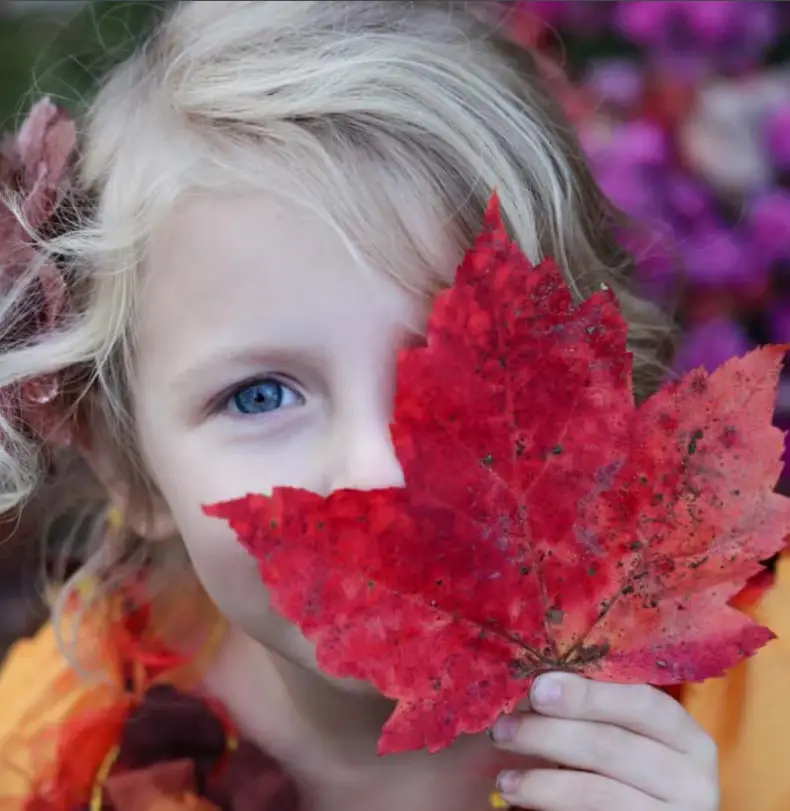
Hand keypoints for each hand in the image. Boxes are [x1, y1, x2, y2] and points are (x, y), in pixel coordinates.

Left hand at [490, 672, 719, 810]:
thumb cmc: (616, 768)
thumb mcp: (615, 733)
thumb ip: (589, 707)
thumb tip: (536, 682)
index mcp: (686, 737)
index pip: (642, 703)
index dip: (588, 694)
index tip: (537, 688)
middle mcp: (694, 781)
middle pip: (612, 746)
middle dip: (548, 734)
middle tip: (501, 730)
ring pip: (598, 795)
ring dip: (541, 783)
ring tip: (503, 779)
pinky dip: (550, 809)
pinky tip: (519, 804)